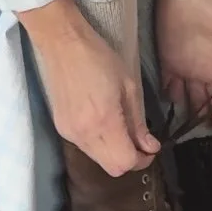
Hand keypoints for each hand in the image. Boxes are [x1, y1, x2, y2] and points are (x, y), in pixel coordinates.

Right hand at [18, 0, 160, 175]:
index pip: (125, 162)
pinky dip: (99, 144)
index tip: (150, 148)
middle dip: (130, 159)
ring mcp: (69, 132)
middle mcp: (83, 133)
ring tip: (121, 129)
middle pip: (112, 168)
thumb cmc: (99, 57)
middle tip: (140, 142)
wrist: (62, 43)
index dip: (142, 161)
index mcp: (103, 121)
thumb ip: (138, 122)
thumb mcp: (128, 85)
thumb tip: (149, 147)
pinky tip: (102, 123)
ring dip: (114, 152)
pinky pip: (86, 148)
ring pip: (98, 160)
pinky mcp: (60, 127)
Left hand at [155, 0, 211, 128]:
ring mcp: (186, 69)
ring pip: (189, 97)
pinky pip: (168, 84)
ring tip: (191, 121)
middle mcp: (206, 72)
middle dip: (211, 116)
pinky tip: (174, 99)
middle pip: (208, 100)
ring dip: (190, 110)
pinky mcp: (167, 62)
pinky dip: (170, 93)